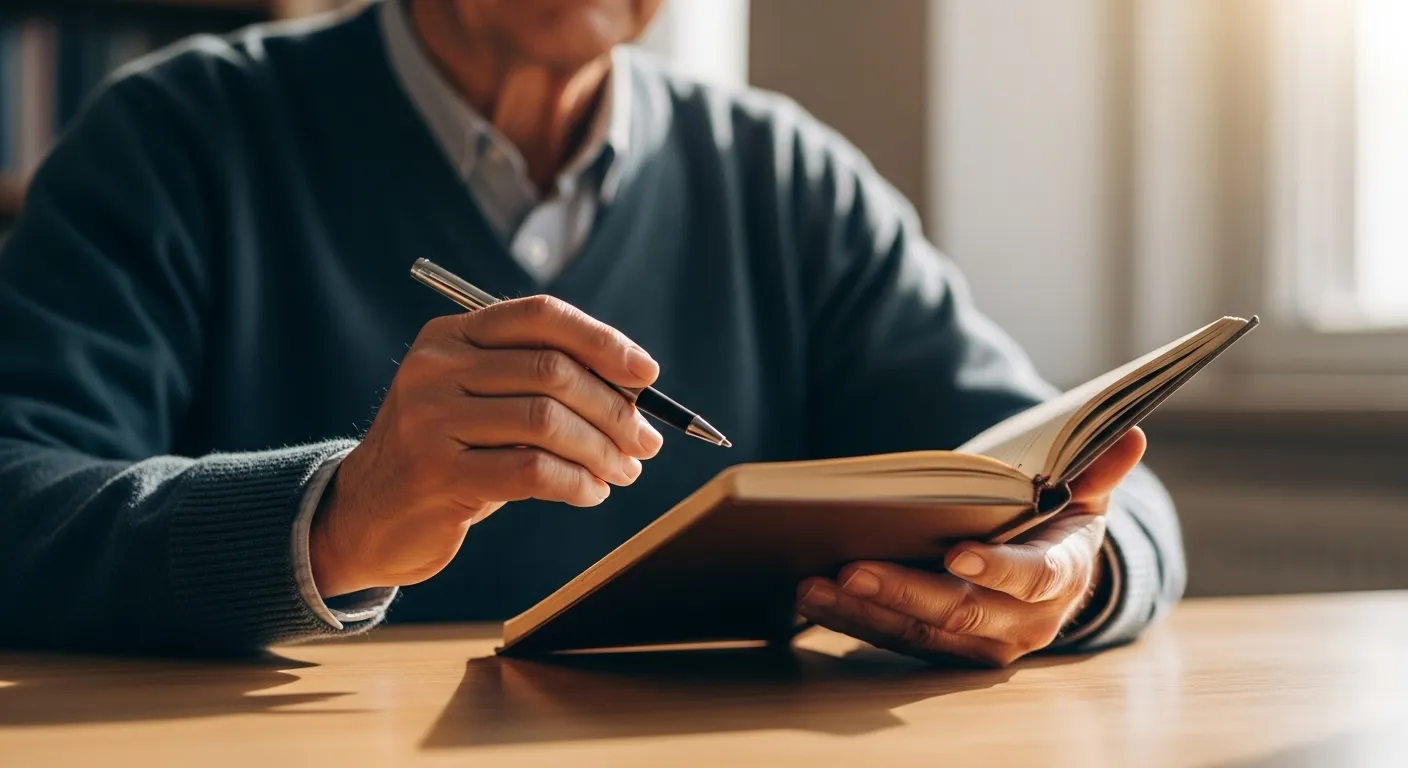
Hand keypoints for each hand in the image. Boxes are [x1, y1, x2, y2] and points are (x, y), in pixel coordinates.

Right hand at [311, 295, 664, 597]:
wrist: (368, 515)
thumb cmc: (449, 455)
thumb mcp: (481, 402)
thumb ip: (540, 384)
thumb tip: (636, 390)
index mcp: (451, 335)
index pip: (539, 315)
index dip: (602, 340)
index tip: (647, 373)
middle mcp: (435, 368)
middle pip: (552, 371)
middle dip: (615, 408)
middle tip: (647, 441)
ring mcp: (430, 420)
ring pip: (547, 422)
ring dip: (603, 450)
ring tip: (625, 471)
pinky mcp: (438, 474)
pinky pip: (533, 471)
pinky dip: (577, 483)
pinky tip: (591, 492)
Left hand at [796, 428, 1147, 666]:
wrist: (1052, 576)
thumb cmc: (1059, 522)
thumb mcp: (1085, 491)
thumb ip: (1099, 468)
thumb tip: (1132, 435)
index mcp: (1062, 575)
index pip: (1033, 576)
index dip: (998, 568)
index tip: (958, 555)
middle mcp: (1024, 623)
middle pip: (960, 612)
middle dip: (903, 590)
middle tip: (851, 567)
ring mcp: (981, 643)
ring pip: (918, 633)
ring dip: (862, 611)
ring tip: (814, 584)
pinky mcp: (943, 651)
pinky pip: (893, 640)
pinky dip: (851, 621)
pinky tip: (811, 596)